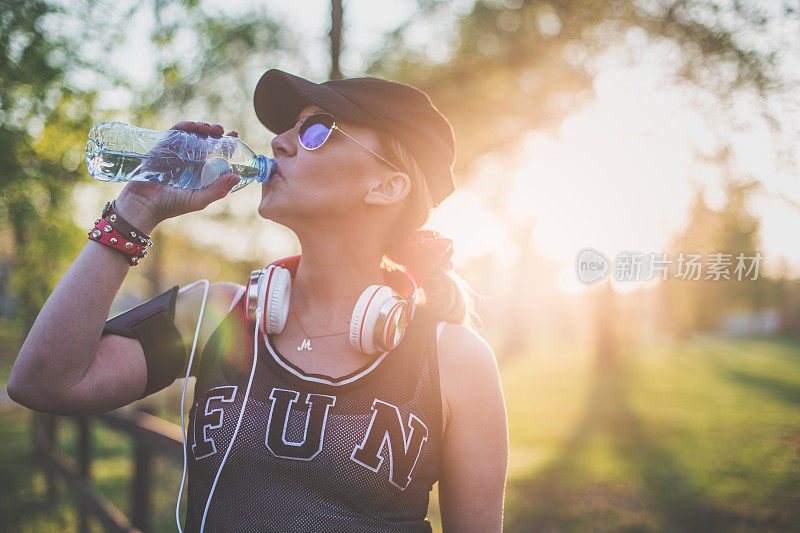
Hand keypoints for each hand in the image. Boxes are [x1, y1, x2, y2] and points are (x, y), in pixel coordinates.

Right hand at [116, 121, 240, 232]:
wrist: (144, 204)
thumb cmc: (172, 205)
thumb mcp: (199, 199)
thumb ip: (218, 190)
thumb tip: (236, 176)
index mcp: (201, 173)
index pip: (217, 155)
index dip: (226, 144)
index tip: (234, 135)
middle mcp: (190, 161)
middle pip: (206, 141)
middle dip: (214, 133)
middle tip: (219, 129)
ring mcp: (176, 153)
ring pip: (191, 135)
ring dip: (200, 127)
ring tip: (207, 127)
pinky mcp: (162, 148)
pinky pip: (174, 133)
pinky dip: (184, 127)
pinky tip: (191, 126)